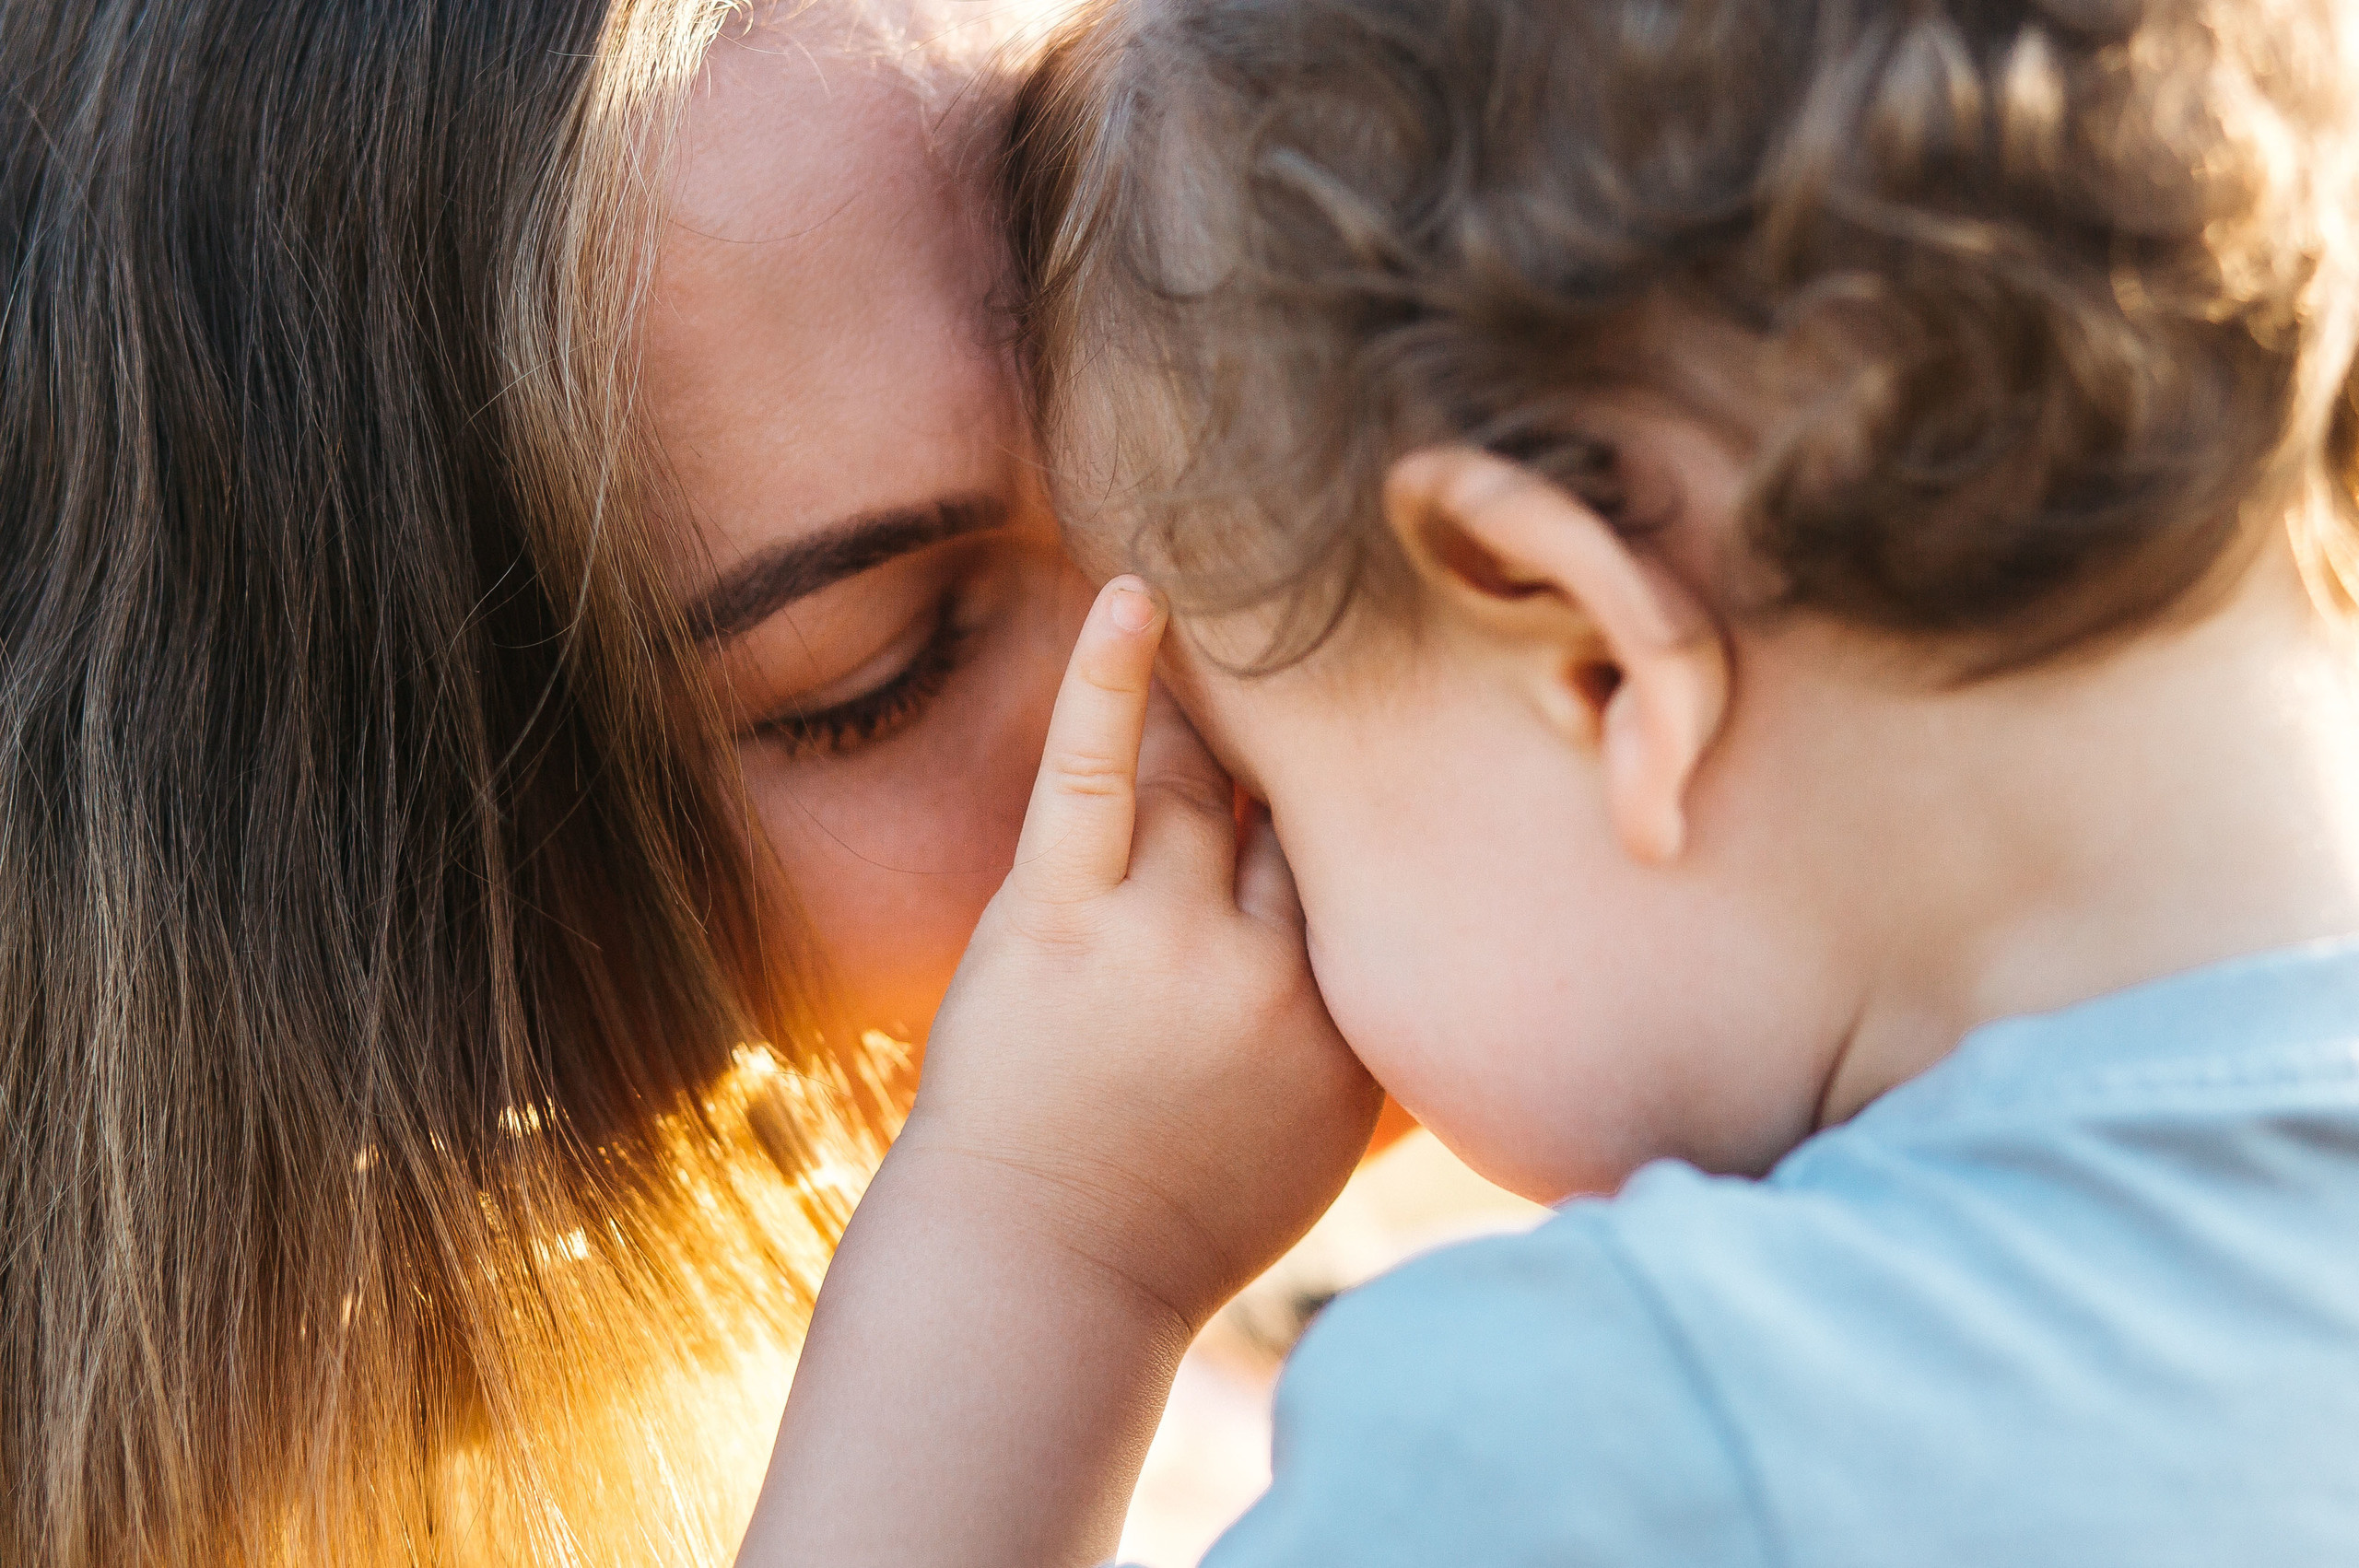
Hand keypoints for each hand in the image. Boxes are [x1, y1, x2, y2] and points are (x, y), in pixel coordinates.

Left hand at [901, 574, 1381, 1331]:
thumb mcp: (1323, 1151)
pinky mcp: (1060, 914)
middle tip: (1343, 636)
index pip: (1382, 875)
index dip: (1391, 801)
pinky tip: (1134, 594)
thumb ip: (1395, 1068)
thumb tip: (1472, 1010)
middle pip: (1306, 811)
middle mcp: (1275, 969)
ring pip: (1210, 775)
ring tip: (1250, 594)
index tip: (1415, 731)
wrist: (1039, 1272)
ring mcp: (1166, 934)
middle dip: (1325, 739)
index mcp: (1348, 1025)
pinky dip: (1111, 676)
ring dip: (1227, 697)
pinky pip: (1093, 769)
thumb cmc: (1180, 1217)